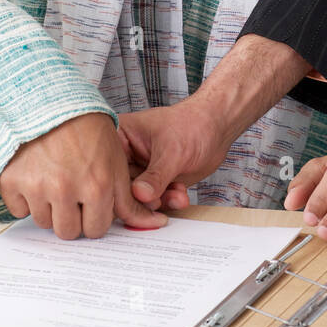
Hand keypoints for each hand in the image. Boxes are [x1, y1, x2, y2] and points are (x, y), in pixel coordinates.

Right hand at [0, 112, 167, 238]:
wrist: (52, 103)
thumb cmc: (88, 131)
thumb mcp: (117, 163)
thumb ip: (131, 199)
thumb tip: (158, 225)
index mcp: (96, 187)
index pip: (96, 229)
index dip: (96, 216)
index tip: (92, 201)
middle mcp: (65, 189)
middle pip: (68, 232)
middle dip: (73, 217)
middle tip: (73, 192)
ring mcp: (35, 186)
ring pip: (43, 223)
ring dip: (49, 208)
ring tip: (55, 180)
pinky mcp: (11, 182)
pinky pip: (18, 210)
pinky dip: (25, 199)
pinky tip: (36, 176)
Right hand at [118, 102, 232, 205]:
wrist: (217, 129)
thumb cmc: (194, 124)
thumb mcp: (172, 150)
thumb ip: (156, 175)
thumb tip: (140, 195)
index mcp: (119, 136)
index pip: (109, 167)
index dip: (119, 186)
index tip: (136, 198)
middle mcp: (125, 155)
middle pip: (119, 188)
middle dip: (143, 199)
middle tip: (158, 200)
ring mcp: (139, 170)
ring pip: (137, 199)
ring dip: (159, 201)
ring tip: (177, 192)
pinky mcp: (154, 182)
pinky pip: (153, 201)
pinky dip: (168, 201)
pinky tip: (181, 193)